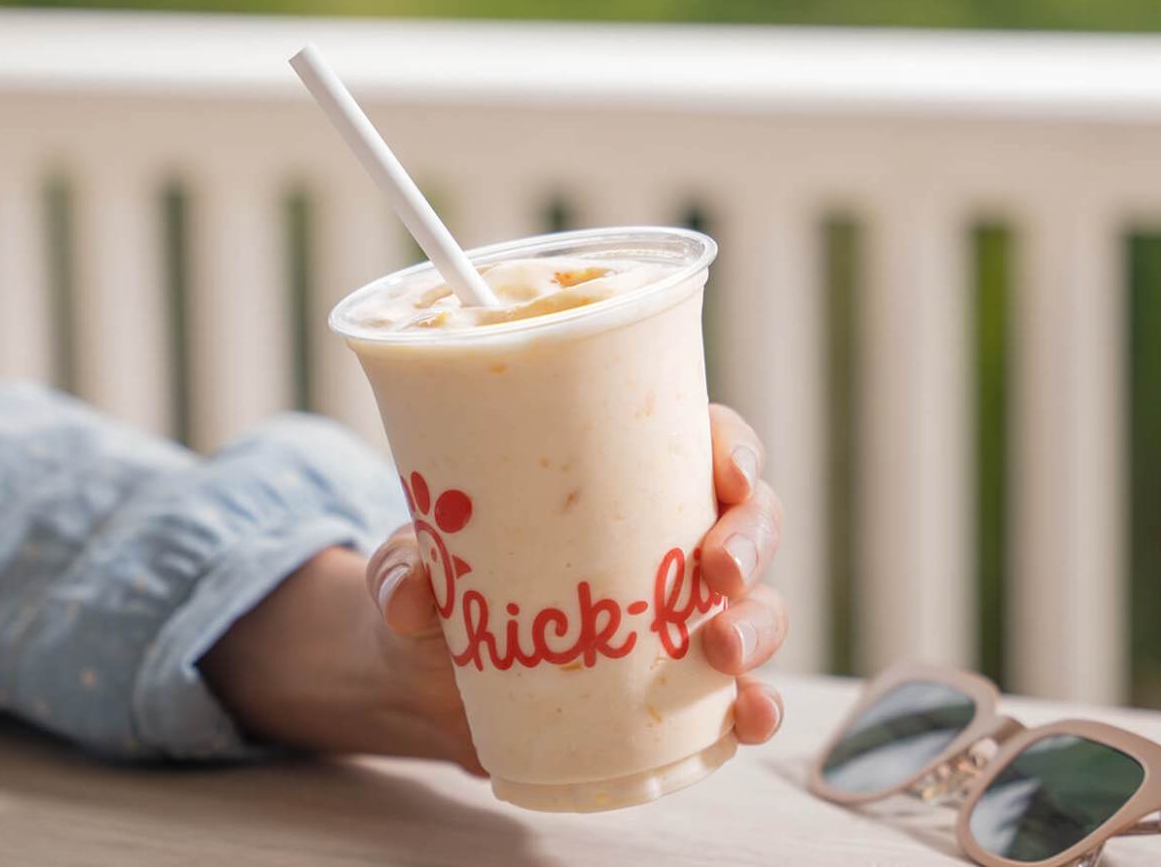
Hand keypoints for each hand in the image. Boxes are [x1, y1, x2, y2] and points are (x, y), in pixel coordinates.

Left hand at [202, 403, 785, 771]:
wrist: (430, 686)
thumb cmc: (440, 587)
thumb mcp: (413, 562)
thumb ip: (403, 572)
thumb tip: (413, 598)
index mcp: (628, 478)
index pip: (707, 441)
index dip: (735, 450)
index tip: (730, 473)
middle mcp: (672, 539)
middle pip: (751, 521)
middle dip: (751, 542)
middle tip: (718, 573)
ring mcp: (682, 617)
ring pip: (756, 606)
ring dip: (758, 627)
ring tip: (722, 653)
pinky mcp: (678, 690)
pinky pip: (739, 696)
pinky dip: (756, 707)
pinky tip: (749, 718)